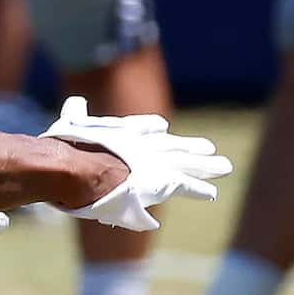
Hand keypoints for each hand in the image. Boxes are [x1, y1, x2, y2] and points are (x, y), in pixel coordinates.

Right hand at [44, 94, 231, 229]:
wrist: (81, 167)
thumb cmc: (70, 146)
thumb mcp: (70, 123)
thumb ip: (74, 112)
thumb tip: (75, 101)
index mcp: (123, 130)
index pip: (145, 127)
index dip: (153, 128)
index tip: (161, 127)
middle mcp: (145, 144)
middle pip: (173, 145)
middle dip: (191, 147)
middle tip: (208, 147)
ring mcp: (156, 162)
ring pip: (187, 163)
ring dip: (206, 166)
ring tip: (223, 166)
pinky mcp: (163, 182)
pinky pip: (187, 186)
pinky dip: (198, 189)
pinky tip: (210, 193)